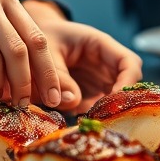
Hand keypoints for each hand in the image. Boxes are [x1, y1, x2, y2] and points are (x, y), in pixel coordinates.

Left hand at [24, 2, 142, 111]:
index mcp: (100, 44)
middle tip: (102, 117)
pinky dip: (94, 117)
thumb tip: (74, 101)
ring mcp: (99, 80)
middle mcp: (105, 63)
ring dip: (108, 112)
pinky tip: (81, 121)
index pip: (129, 62)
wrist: (30, 41)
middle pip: (128, 84)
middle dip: (120, 102)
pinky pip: (100, 108)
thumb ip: (58, 76)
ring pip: (116, 99)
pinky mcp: (90, 94)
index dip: (127, 81)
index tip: (114, 100)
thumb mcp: (46, 52)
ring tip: (90, 121)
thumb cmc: (41, 39)